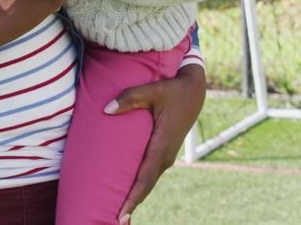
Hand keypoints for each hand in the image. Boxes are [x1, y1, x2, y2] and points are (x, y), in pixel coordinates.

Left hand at [106, 64, 206, 223]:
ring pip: (148, 181)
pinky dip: (140, 186)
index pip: (145, 177)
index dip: (133, 197)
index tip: (121, 213)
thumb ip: (130, 97)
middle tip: (114, 221)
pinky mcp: (164, 152)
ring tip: (119, 213)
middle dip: (131, 204)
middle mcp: (165, 155)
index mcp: (162, 144)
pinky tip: (129, 193)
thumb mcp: (154, 89)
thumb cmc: (174, 89)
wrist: (195, 90)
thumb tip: (106, 110)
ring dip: (135, 197)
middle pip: (146, 186)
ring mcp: (166, 155)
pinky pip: (150, 174)